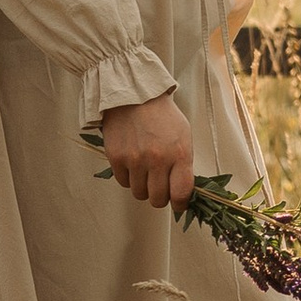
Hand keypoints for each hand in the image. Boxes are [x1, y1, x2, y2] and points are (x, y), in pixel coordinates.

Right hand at [102, 94, 194, 211]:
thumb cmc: (163, 116)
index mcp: (179, 154)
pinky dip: (129, 178)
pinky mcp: (116, 158)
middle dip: (161, 197)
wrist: (135, 96)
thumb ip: (184, 163)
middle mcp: (157, 160)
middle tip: (161, 187)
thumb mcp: (183, 135)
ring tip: (146, 172)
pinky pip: (124, 183)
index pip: (181, 193)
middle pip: (158, 199)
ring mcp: (135, 160)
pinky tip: (133, 164)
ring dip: (143, 188)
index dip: (181, 204)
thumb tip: (182, 190)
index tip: (179, 203)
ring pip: (139, 194)